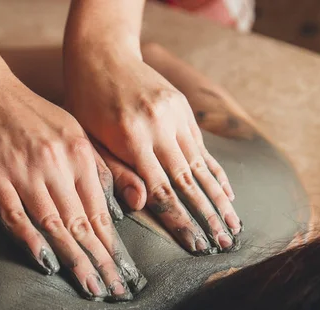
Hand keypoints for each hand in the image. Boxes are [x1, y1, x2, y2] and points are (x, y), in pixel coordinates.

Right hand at [0, 65, 145, 300]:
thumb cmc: (29, 113)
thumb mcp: (71, 131)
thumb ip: (95, 168)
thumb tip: (115, 210)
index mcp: (80, 153)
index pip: (101, 210)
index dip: (113, 245)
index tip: (124, 272)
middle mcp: (58, 162)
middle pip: (83, 222)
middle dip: (101, 261)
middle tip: (116, 291)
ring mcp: (26, 168)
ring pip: (54, 223)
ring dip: (74, 259)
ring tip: (90, 287)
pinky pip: (15, 214)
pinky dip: (30, 240)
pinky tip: (45, 263)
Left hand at [64, 46, 241, 253]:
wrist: (102, 54)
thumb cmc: (86, 103)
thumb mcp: (89, 138)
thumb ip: (114, 172)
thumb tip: (140, 203)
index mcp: (132, 138)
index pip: (161, 190)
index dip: (180, 221)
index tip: (196, 245)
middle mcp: (159, 127)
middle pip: (188, 182)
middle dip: (208, 217)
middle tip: (225, 244)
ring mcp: (175, 116)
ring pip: (201, 166)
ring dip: (220, 199)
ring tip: (234, 225)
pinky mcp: (183, 109)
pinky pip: (202, 147)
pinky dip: (216, 172)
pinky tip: (229, 192)